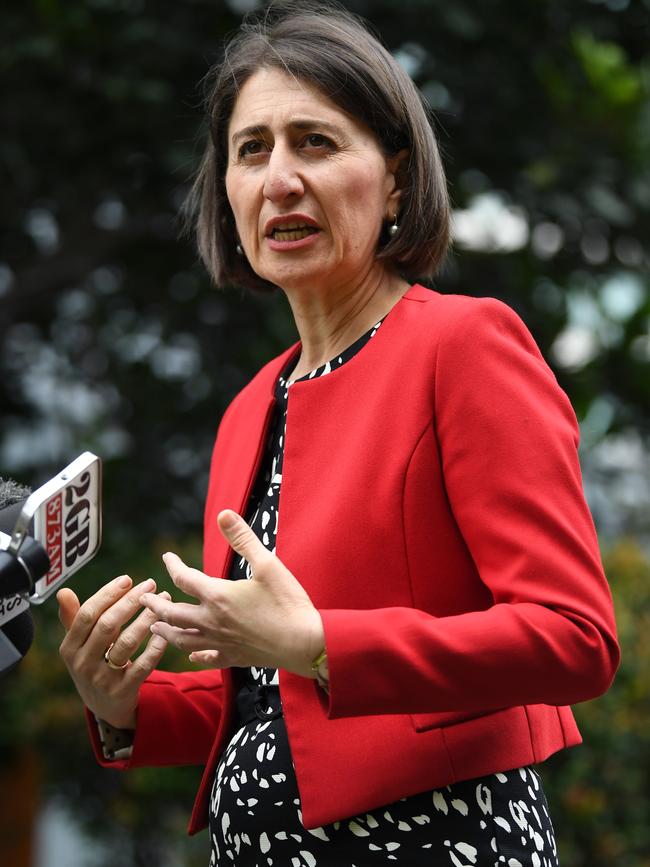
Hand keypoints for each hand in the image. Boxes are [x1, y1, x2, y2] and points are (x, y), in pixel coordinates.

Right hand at [58, 576, 168, 729]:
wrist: (105, 708)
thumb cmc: (94, 664)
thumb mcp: (79, 645)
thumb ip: (73, 618)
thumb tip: (63, 592)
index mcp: (70, 648)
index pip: (87, 614)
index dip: (108, 594)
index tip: (127, 579)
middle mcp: (82, 663)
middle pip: (107, 625)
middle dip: (131, 601)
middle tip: (151, 584)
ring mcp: (102, 679)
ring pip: (127, 642)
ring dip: (147, 618)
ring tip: (164, 600)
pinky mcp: (123, 691)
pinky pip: (144, 664)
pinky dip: (156, 645)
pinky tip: (166, 629)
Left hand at [140, 510, 324, 677]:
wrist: (306, 643)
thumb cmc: (288, 602)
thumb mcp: (268, 564)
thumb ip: (242, 539)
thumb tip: (223, 514)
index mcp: (218, 596)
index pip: (184, 578)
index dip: (172, 565)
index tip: (167, 557)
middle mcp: (212, 621)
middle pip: (173, 614)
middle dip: (155, 605)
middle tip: (144, 599)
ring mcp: (221, 642)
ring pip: (182, 639)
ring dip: (165, 631)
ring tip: (156, 626)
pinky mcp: (233, 657)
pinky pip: (206, 658)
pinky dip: (195, 655)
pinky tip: (192, 653)